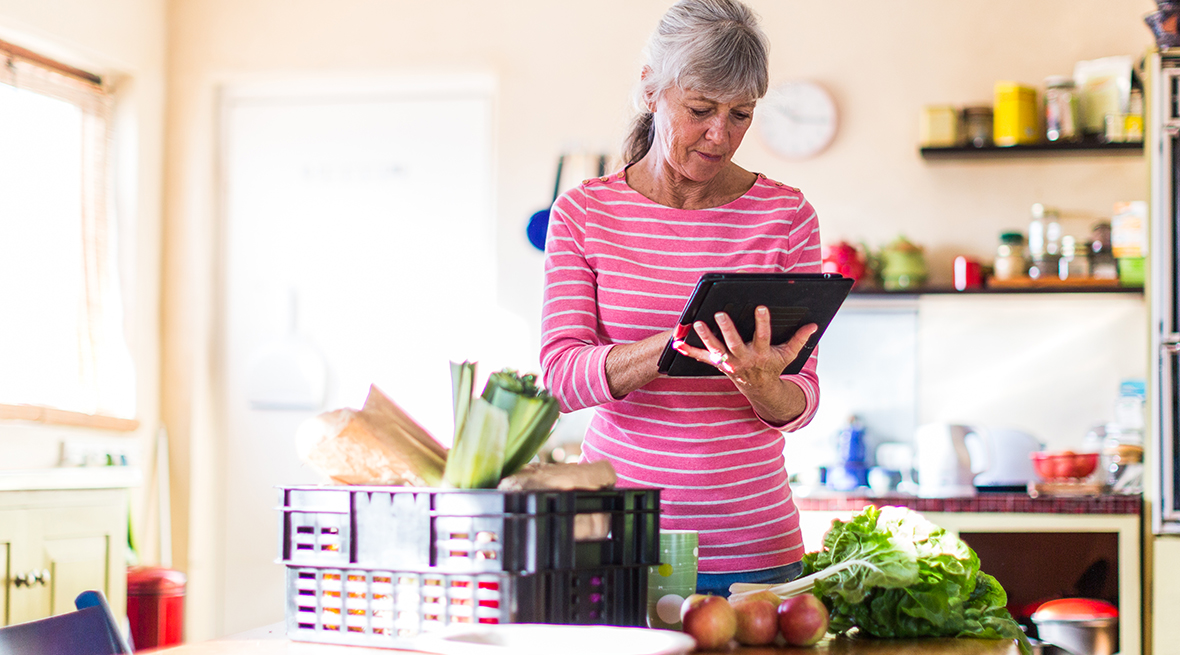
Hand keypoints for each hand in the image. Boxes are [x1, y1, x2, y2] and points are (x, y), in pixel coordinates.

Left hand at [672, 306, 817, 390]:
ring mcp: (729, 362)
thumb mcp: (788, 354)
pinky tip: (677, 344)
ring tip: (697, 323)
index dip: (763, 322)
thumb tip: (814, 325)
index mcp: (761, 354)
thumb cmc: (772, 366)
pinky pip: (702, 359)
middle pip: (734, 343)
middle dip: (727, 329)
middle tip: (720, 314)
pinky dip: (690, 352)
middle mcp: (744, 358)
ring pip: (716, 349)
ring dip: (706, 337)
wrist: (759, 388)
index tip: (761, 306)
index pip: (763, 336)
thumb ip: (798, 339)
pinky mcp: (718, 364)